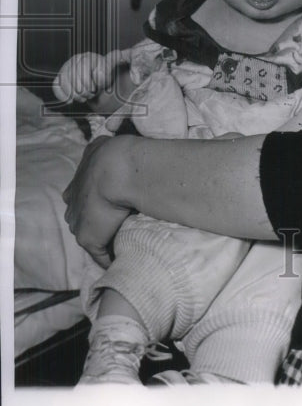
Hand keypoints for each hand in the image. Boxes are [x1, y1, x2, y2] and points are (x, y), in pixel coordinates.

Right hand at [53, 50, 125, 104]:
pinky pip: (56, 86)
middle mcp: (76, 60)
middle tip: (90, 94)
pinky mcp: (60, 77)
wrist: (97, 81)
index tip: (94, 88)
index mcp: (88, 57)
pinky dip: (62, 95)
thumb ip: (110, 65)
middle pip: (73, 77)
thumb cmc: (103, 75)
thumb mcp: (110, 71)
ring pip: (64, 82)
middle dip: (83, 90)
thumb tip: (107, 62)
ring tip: (83, 96)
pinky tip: (70, 100)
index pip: (83, 67)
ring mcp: (66, 68)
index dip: (88, 82)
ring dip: (74, 94)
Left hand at [63, 135, 134, 266]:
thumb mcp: (102, 145)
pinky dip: (110, 257)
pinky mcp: (88, 239)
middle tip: (116, 219)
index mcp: (76, 182)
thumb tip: (107, 145)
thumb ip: (100, 148)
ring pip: (91, 232)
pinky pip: (100, 253)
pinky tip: (121, 260)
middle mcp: (73, 201)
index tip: (106, 200)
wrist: (115, 170)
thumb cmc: (115, 155)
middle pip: (80, 214)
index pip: (78, 194)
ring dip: (104, 235)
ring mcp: (78, 221)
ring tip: (123, 239)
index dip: (92, 197)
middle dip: (94, 217)